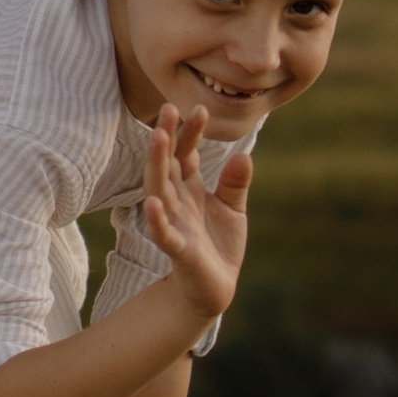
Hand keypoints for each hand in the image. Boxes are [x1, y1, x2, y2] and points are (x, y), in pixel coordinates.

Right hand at [142, 103, 251, 322]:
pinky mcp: (178, 250)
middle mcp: (177, 202)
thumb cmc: (219, 245)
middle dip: (167, 137)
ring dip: (157, 164)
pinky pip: (163, 233)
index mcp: (190, 189)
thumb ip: (235, 183)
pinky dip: (157, 219)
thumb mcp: (233, 209)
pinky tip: (154, 203)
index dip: (190, 133)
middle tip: (168, 108)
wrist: (215, 288)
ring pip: (159, 189)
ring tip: (157, 136)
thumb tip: (244, 154)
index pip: (185, 155)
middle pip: (167, 164)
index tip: (198, 108)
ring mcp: (174, 224)